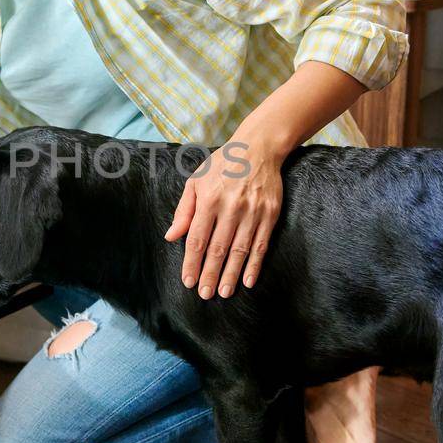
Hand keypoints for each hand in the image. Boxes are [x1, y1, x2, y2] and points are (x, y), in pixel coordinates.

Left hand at [164, 135, 286, 299]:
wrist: (258, 149)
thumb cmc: (222, 166)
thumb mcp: (195, 182)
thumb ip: (184, 211)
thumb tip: (172, 237)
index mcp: (209, 200)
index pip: (198, 238)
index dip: (192, 262)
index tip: (188, 281)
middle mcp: (230, 207)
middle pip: (218, 248)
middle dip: (210, 274)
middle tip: (204, 294)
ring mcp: (252, 212)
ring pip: (240, 250)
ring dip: (231, 274)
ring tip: (223, 292)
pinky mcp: (270, 214)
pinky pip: (261, 244)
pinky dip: (254, 264)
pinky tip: (248, 280)